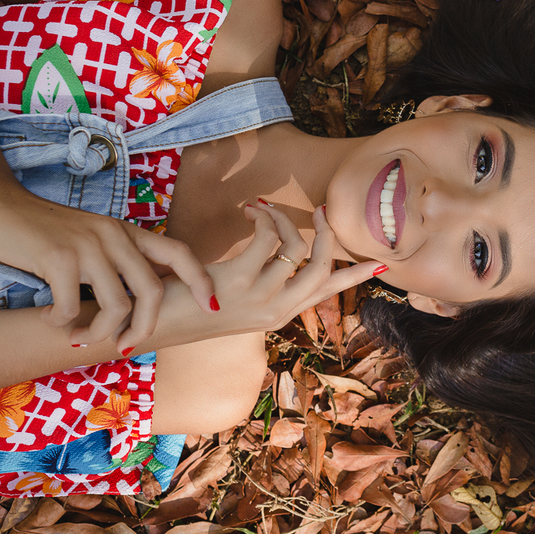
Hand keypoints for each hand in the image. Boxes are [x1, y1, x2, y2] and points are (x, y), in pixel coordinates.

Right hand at [0, 183, 215, 348]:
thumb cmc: (45, 230)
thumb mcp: (93, 239)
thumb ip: (117, 260)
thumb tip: (139, 301)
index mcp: (126, 232)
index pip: (179, 252)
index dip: (200, 280)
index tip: (211, 305)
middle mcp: (114, 236)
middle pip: (152, 291)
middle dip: (144, 328)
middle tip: (125, 346)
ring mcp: (88, 246)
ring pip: (116, 305)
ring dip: (98, 332)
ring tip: (77, 337)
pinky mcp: (58, 257)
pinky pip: (70, 306)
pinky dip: (61, 322)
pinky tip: (49, 320)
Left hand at [139, 203, 384, 343]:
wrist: (151, 324)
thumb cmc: (188, 307)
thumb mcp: (235, 301)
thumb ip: (263, 285)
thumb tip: (285, 259)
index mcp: (279, 315)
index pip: (329, 293)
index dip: (357, 275)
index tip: (383, 264)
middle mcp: (276, 311)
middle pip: (323, 267)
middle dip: (326, 234)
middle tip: (319, 210)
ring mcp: (258, 300)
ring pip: (297, 248)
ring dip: (284, 219)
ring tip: (264, 209)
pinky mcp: (238, 284)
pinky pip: (268, 239)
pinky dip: (263, 218)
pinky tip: (248, 212)